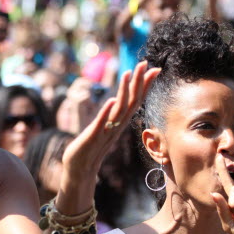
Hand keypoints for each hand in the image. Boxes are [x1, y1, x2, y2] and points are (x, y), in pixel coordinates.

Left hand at [61, 61, 159, 191]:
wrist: (79, 170)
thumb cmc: (90, 148)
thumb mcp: (104, 127)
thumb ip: (112, 115)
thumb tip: (118, 100)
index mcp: (119, 122)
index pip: (136, 100)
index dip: (145, 85)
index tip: (154, 68)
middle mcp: (116, 126)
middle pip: (132, 102)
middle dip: (139, 82)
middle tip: (145, 63)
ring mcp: (105, 132)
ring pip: (119, 110)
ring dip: (124, 92)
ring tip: (128, 73)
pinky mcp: (92, 138)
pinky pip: (101, 124)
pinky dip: (106, 112)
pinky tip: (111, 101)